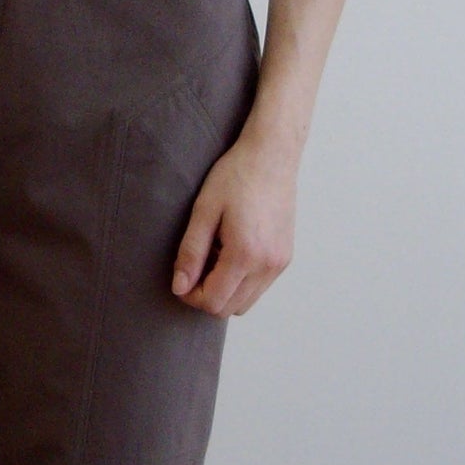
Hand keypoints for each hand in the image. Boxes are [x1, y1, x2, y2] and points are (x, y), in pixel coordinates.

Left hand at [171, 127, 296, 316]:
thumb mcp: (204, 211)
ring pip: (245, 303)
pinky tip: (230, 254)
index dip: (190, 296)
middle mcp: (267, 265)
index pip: (213, 302)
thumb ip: (191, 252)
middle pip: (229, 309)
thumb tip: (179, 288)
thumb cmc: (236, 176)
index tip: (181, 277)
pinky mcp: (285, 258)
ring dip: (224, 291)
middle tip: (194, 266)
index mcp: (245, 254)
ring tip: (214, 258)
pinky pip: (258, 288)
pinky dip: (240, 283)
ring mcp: (279, 263)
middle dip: (206, 296)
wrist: (272, 156)